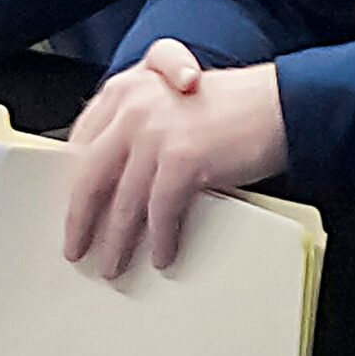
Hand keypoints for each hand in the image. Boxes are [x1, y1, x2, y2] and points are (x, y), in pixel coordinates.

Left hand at [61, 42, 286, 279]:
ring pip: (123, 202)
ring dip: (118, 241)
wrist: (282, 104)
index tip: (71, 209)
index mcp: (124, 90)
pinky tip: (162, 257)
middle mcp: (132, 107)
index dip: (73, 182)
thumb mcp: (169, 102)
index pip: (81, 143)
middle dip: (80, 219)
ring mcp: (154, 133)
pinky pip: (161, 212)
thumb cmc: (233, 106)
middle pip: (90, 176)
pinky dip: (161, 240)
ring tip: (115, 265)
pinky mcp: (182, 158)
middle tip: (76, 247)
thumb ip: (137, 128)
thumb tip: (112, 182)